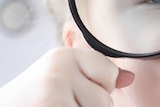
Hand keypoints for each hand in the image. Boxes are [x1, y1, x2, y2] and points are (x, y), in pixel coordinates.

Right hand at [0, 47, 134, 106]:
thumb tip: (129, 78)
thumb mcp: (58, 79)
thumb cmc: (30, 99)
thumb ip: (93, 75)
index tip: (69, 91)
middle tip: (56, 103)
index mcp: (63, 56)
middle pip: (105, 100)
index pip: (110, 74)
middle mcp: (59, 70)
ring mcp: (54, 93)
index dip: (95, 90)